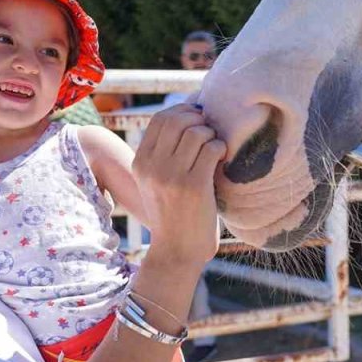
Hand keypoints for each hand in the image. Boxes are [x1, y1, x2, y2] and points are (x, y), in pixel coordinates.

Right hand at [131, 104, 225, 266]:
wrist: (177, 250)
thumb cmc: (173, 214)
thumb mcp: (155, 182)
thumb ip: (162, 154)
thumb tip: (188, 116)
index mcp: (141, 162)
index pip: (160, 119)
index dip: (182, 110)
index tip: (197, 117)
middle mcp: (153, 167)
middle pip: (178, 120)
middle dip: (199, 119)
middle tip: (209, 132)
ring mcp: (172, 176)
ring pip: (197, 132)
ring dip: (212, 135)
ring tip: (215, 148)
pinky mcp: (194, 186)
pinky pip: (212, 149)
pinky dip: (221, 148)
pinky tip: (221, 159)